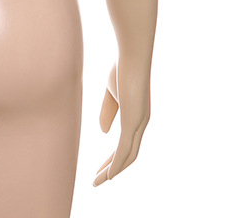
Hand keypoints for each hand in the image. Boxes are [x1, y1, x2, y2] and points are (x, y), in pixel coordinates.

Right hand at [93, 58, 150, 185]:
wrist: (132, 55)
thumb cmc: (121, 68)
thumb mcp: (111, 92)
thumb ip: (107, 112)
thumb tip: (104, 133)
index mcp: (136, 116)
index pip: (125, 144)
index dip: (113, 157)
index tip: (100, 168)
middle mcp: (140, 123)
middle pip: (128, 155)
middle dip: (112, 169)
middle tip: (97, 180)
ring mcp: (138, 124)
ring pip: (127, 157)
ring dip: (112, 171)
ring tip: (98, 182)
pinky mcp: (132, 121)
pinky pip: (124, 149)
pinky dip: (116, 165)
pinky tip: (108, 175)